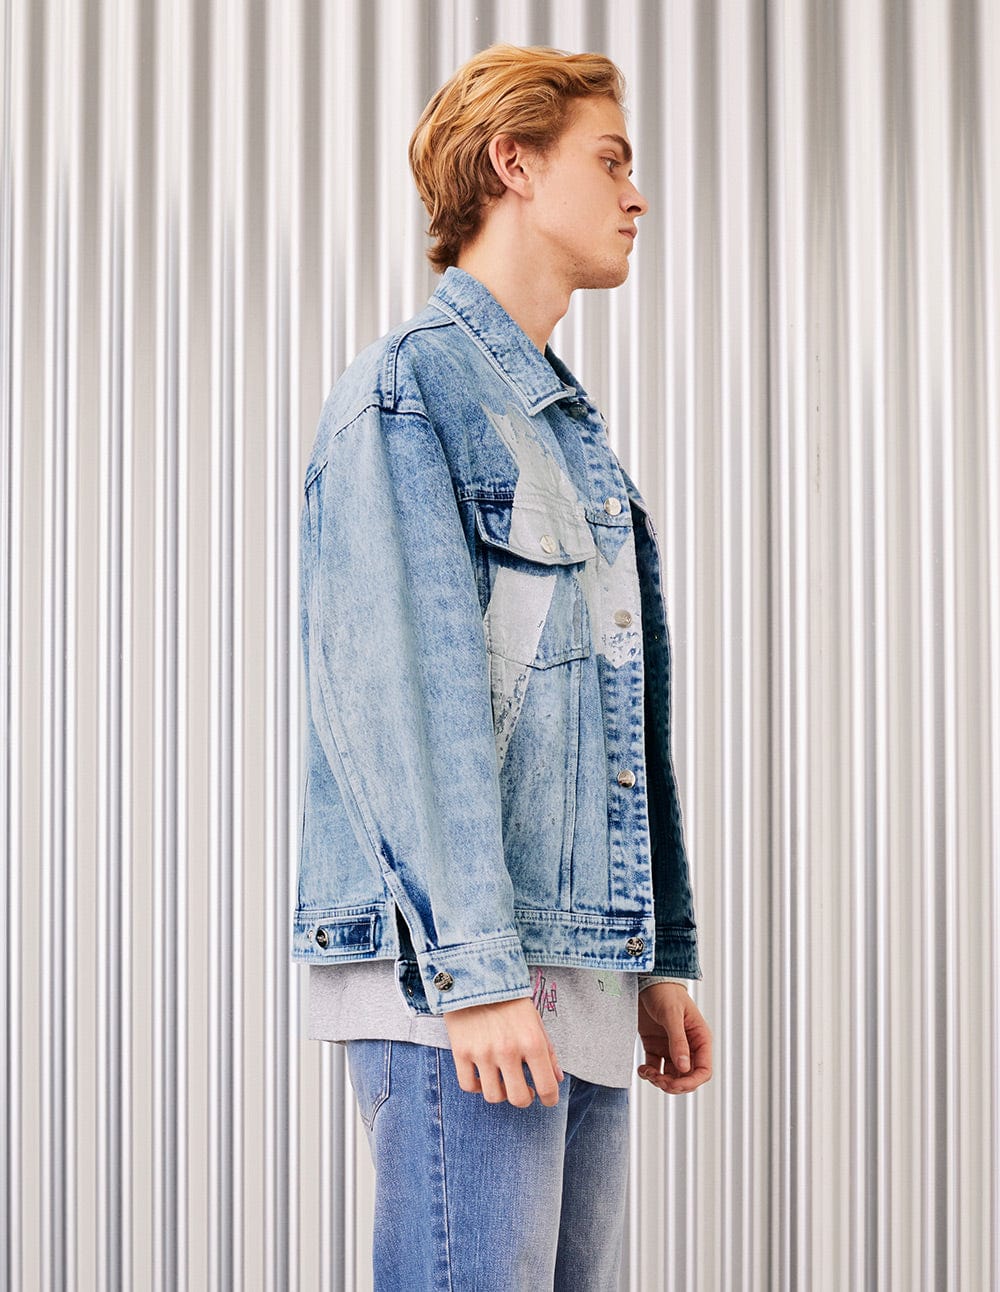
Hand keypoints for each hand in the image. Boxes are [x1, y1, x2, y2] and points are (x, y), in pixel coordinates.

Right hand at [444, 996, 563, 1107]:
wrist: (475, 974)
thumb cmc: (509, 998)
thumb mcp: (535, 1020)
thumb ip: (548, 1051)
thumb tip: (557, 1079)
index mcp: (532, 1041)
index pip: (547, 1087)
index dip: (550, 1099)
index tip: (547, 1099)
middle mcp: (508, 1050)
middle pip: (519, 1099)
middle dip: (525, 1099)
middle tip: (524, 1091)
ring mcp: (482, 1052)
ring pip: (493, 1096)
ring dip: (501, 1093)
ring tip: (503, 1081)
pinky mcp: (461, 1051)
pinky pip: (469, 1085)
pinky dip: (477, 1086)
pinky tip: (483, 1076)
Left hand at [637, 982, 711, 1093]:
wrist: (645, 979)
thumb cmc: (664, 991)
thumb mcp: (672, 1014)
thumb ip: (678, 1041)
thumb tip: (684, 1067)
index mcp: (699, 1038)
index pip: (703, 1070)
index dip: (691, 1082)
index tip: (674, 1085)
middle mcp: (687, 1046)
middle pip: (687, 1078)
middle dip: (673, 1084)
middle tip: (658, 1080)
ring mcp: (671, 1047)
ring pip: (671, 1077)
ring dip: (660, 1081)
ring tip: (648, 1073)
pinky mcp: (655, 1046)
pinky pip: (655, 1068)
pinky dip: (649, 1074)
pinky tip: (642, 1070)